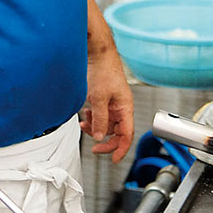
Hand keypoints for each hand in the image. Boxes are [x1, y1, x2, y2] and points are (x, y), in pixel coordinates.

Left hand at [80, 45, 133, 163]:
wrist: (97, 53)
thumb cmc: (104, 70)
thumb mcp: (99, 98)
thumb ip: (100, 119)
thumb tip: (100, 136)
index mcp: (126, 108)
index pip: (127, 134)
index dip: (122, 149)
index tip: (114, 160)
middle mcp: (121, 107)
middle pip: (116, 132)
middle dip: (104, 140)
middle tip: (94, 148)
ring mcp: (113, 103)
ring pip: (106, 124)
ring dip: (96, 127)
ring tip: (85, 123)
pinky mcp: (104, 98)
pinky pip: (100, 114)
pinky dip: (93, 118)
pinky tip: (86, 113)